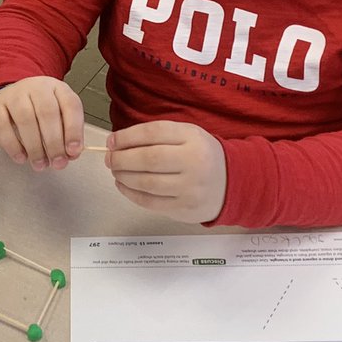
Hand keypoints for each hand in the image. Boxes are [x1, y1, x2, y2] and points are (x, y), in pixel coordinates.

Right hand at [0, 77, 83, 170]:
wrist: (4, 102)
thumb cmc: (35, 112)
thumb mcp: (56, 118)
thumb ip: (65, 135)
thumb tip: (70, 154)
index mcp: (56, 88)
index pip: (70, 104)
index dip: (74, 130)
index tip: (73, 151)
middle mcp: (36, 87)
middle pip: (48, 112)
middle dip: (54, 143)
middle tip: (57, 163)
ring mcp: (13, 95)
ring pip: (26, 119)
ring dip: (35, 147)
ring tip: (39, 163)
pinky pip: (3, 127)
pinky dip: (13, 146)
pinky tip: (21, 157)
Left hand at [106, 121, 227, 222]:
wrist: (232, 182)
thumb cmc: (200, 155)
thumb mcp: (186, 135)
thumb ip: (156, 135)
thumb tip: (117, 143)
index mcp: (192, 137)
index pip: (154, 133)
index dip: (127, 137)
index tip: (112, 141)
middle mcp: (194, 162)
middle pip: (148, 159)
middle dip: (122, 159)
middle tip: (110, 159)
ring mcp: (190, 187)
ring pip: (147, 183)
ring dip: (124, 177)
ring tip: (116, 171)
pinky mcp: (185, 208)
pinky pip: (151, 202)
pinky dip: (132, 194)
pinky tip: (124, 185)